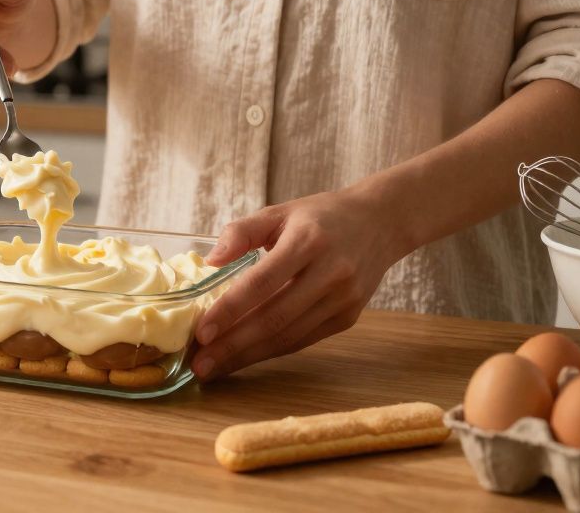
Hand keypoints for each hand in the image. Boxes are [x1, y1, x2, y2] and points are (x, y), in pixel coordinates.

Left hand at [191, 186, 413, 379]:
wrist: (380, 223)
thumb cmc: (321, 216)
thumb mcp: (279, 211)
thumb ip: (242, 232)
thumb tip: (210, 260)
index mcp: (308, 241)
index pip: (262, 282)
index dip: (230, 310)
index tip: (202, 332)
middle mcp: (330, 273)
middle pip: (274, 318)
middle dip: (233, 346)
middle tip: (200, 365)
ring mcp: (343, 300)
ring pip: (289, 337)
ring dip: (248, 356)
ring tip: (214, 367)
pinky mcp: (348, 318)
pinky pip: (303, 340)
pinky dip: (271, 351)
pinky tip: (244, 358)